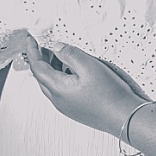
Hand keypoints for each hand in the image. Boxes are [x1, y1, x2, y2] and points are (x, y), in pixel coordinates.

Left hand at [24, 35, 143, 137]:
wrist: (124, 116)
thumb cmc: (110, 95)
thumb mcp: (90, 67)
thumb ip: (71, 54)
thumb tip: (57, 47)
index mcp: (58, 88)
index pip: (37, 67)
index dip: (32, 51)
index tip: (31, 40)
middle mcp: (58, 99)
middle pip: (41, 76)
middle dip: (40, 59)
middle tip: (43, 45)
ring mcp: (66, 106)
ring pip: (51, 84)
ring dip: (51, 68)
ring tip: (59, 55)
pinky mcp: (75, 109)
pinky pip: (60, 90)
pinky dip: (60, 77)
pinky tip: (72, 72)